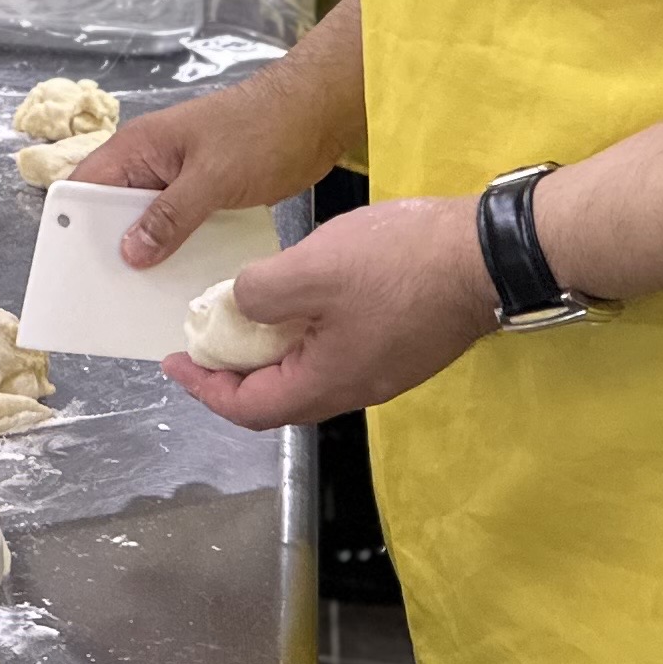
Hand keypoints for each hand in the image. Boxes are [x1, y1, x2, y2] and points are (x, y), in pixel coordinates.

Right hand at [77, 77, 353, 275]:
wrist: (317, 113)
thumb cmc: (261, 133)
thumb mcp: (212, 178)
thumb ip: (169, 216)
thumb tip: (129, 254)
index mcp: (138, 147)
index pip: (85, 185)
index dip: (71, 222)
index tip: (71, 265)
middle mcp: (150, 163)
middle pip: (112, 209)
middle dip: (109, 247)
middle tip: (106, 293)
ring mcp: (178, 178)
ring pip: (148, 221)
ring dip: (147, 252)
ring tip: (141, 295)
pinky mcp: (206, 192)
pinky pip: (179, 225)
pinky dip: (177, 248)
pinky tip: (181, 279)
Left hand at [161, 198, 498, 430]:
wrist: (488, 254)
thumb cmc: (398, 264)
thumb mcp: (310, 270)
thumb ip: (260, 294)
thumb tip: (239, 307)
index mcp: (328, 383)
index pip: (249, 409)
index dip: (204, 388)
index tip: (173, 361)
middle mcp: (356, 388)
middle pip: (279, 398)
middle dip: (232, 372)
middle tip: (202, 338)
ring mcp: (384, 369)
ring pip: (309, 374)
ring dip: (269, 352)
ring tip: (242, 315)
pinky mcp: (403, 345)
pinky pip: (337, 352)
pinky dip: (302, 335)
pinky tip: (297, 300)